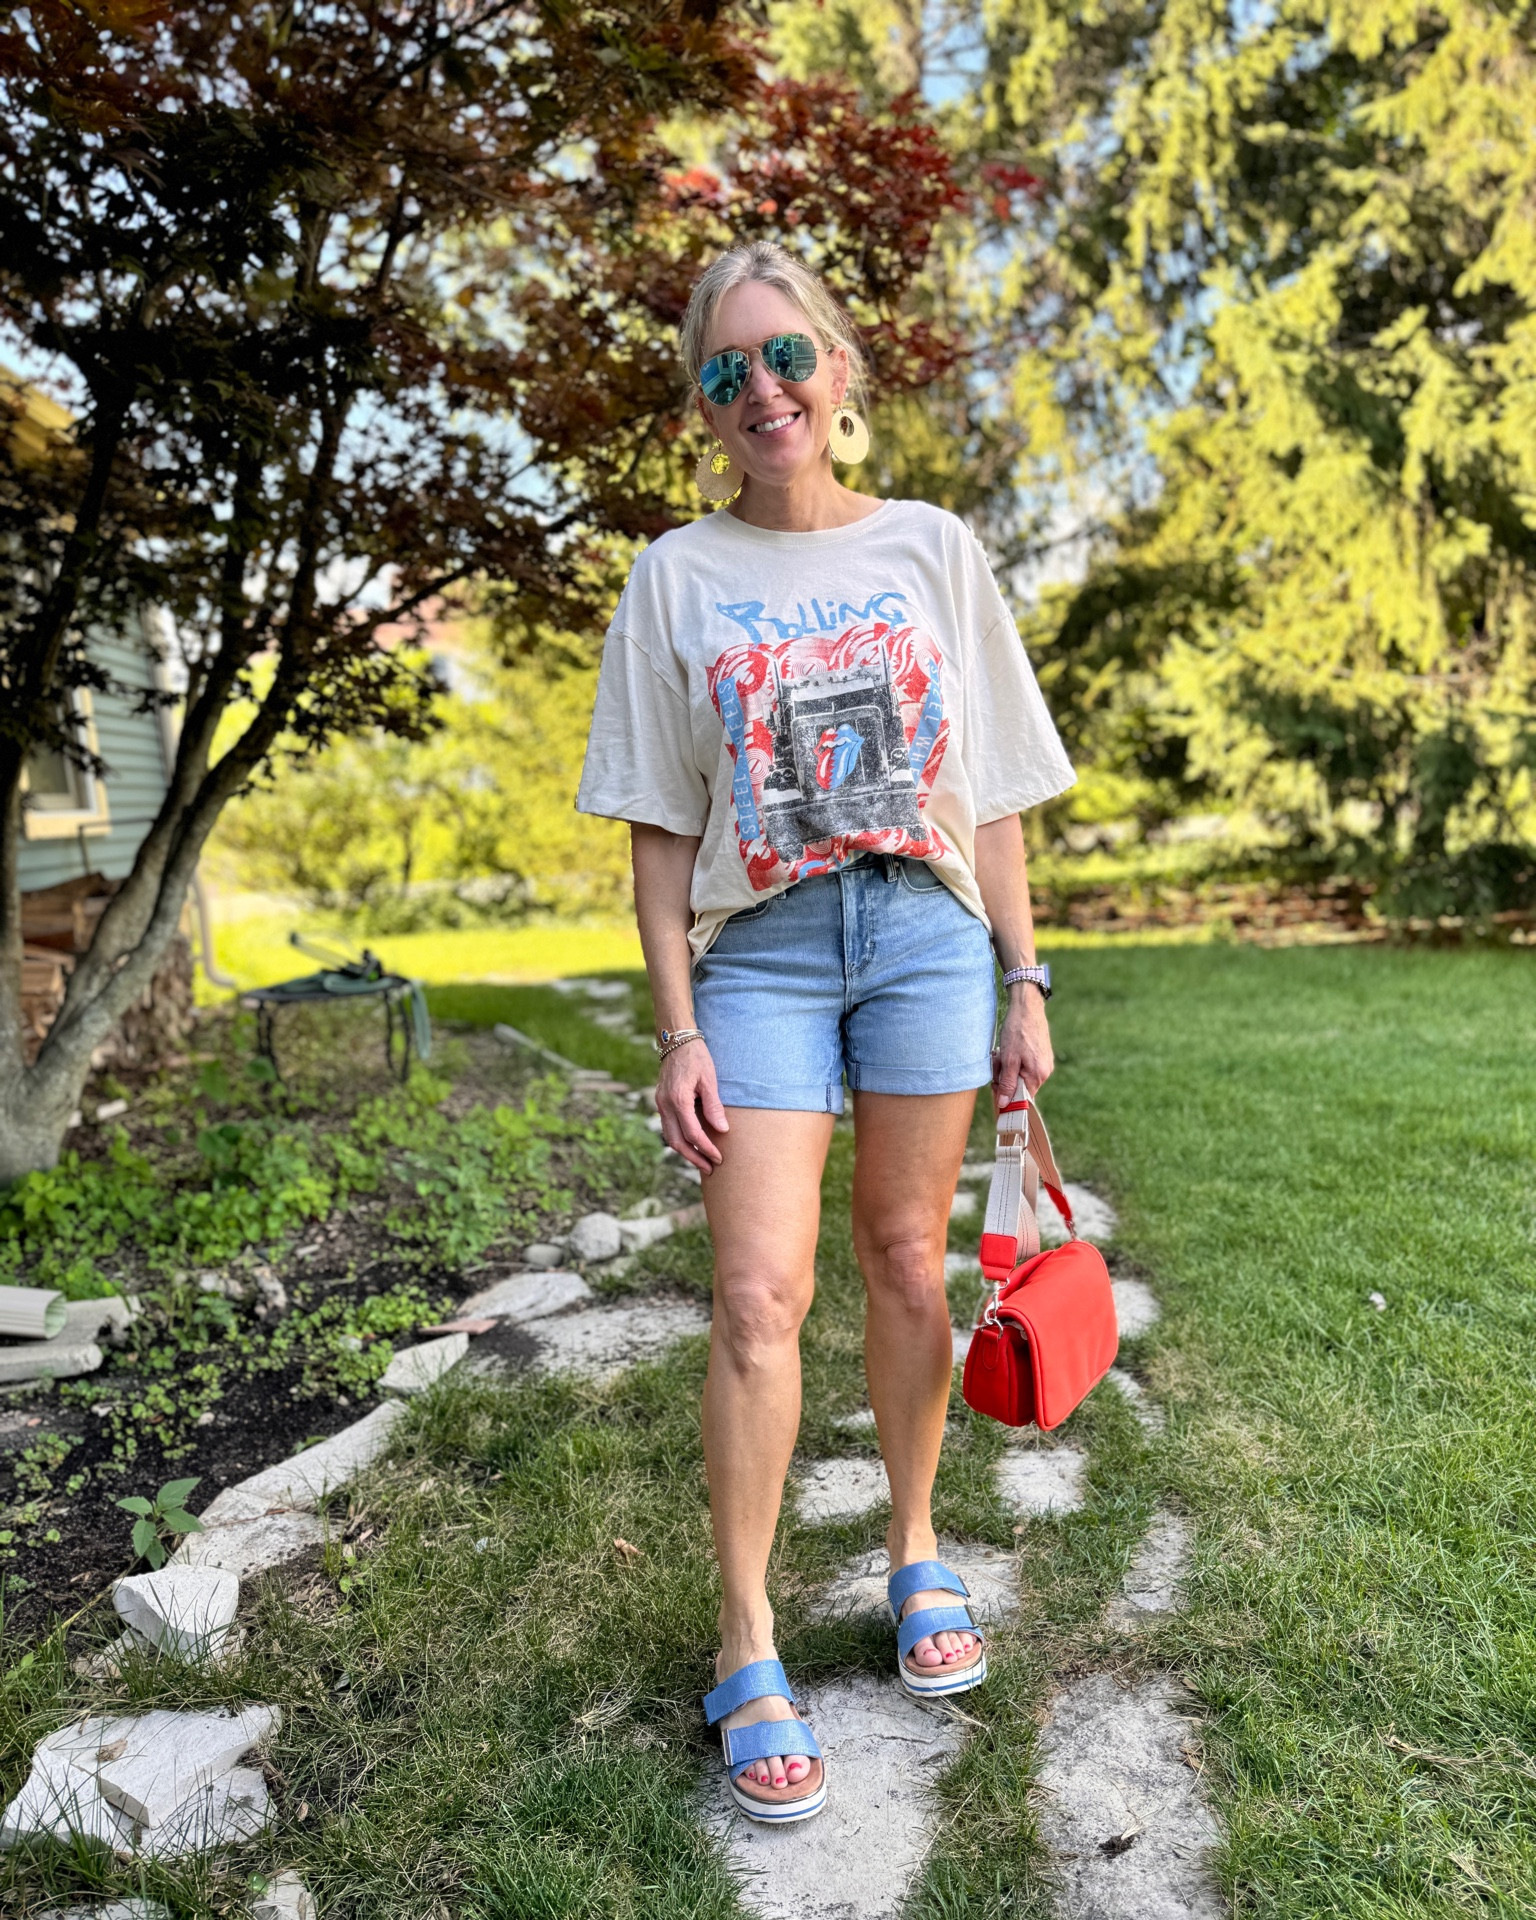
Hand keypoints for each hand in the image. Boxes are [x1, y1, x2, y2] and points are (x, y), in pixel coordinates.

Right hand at [656, 1038, 727, 1173]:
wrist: (676, 1039)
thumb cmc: (696, 1056)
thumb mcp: (709, 1079)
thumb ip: (714, 1106)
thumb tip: (722, 1130)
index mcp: (678, 1100)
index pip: (693, 1134)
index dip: (707, 1148)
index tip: (719, 1158)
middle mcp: (665, 1105)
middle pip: (677, 1142)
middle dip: (694, 1158)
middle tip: (710, 1169)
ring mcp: (660, 1103)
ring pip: (670, 1137)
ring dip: (685, 1152)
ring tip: (702, 1161)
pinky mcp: (661, 1101)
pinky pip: (668, 1127)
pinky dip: (679, 1139)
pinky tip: (692, 1144)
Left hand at [992, 988, 1052, 1110]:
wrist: (1027, 1006)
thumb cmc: (1018, 1031)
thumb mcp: (1008, 1059)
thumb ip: (1007, 1083)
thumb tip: (1004, 1104)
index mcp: (1038, 1075)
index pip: (1022, 1098)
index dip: (1006, 1094)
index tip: (995, 1085)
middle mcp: (1045, 1071)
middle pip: (1020, 1086)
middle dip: (1004, 1077)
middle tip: (997, 1062)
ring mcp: (1044, 1063)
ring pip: (1019, 1075)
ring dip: (1007, 1067)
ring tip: (1001, 1053)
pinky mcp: (1040, 1055)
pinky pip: (1024, 1066)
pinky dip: (1013, 1060)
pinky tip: (1008, 1049)